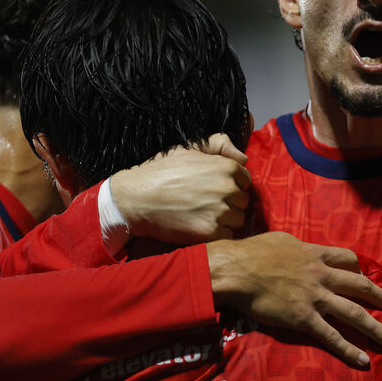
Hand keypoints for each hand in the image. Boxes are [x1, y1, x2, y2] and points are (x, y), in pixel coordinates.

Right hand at [109, 134, 250, 243]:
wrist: (136, 198)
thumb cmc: (161, 172)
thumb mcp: (189, 148)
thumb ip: (219, 144)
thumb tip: (244, 157)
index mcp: (226, 167)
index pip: (245, 180)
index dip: (232, 184)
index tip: (215, 189)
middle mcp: (227, 188)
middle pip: (243, 201)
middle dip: (230, 202)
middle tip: (207, 203)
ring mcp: (220, 211)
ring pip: (238, 219)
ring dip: (225, 220)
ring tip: (203, 215)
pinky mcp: (211, 232)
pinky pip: (228, 235)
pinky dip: (217, 234)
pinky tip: (200, 226)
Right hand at [206, 232, 381, 368]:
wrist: (237, 270)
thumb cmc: (252, 252)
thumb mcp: (281, 240)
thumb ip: (296, 247)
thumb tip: (296, 248)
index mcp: (315, 254)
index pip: (348, 259)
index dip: (360, 270)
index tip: (367, 278)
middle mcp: (322, 275)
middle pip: (361, 286)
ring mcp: (315, 298)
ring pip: (354, 314)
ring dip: (378, 329)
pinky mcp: (303, 318)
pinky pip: (331, 336)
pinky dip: (349, 349)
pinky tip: (364, 360)